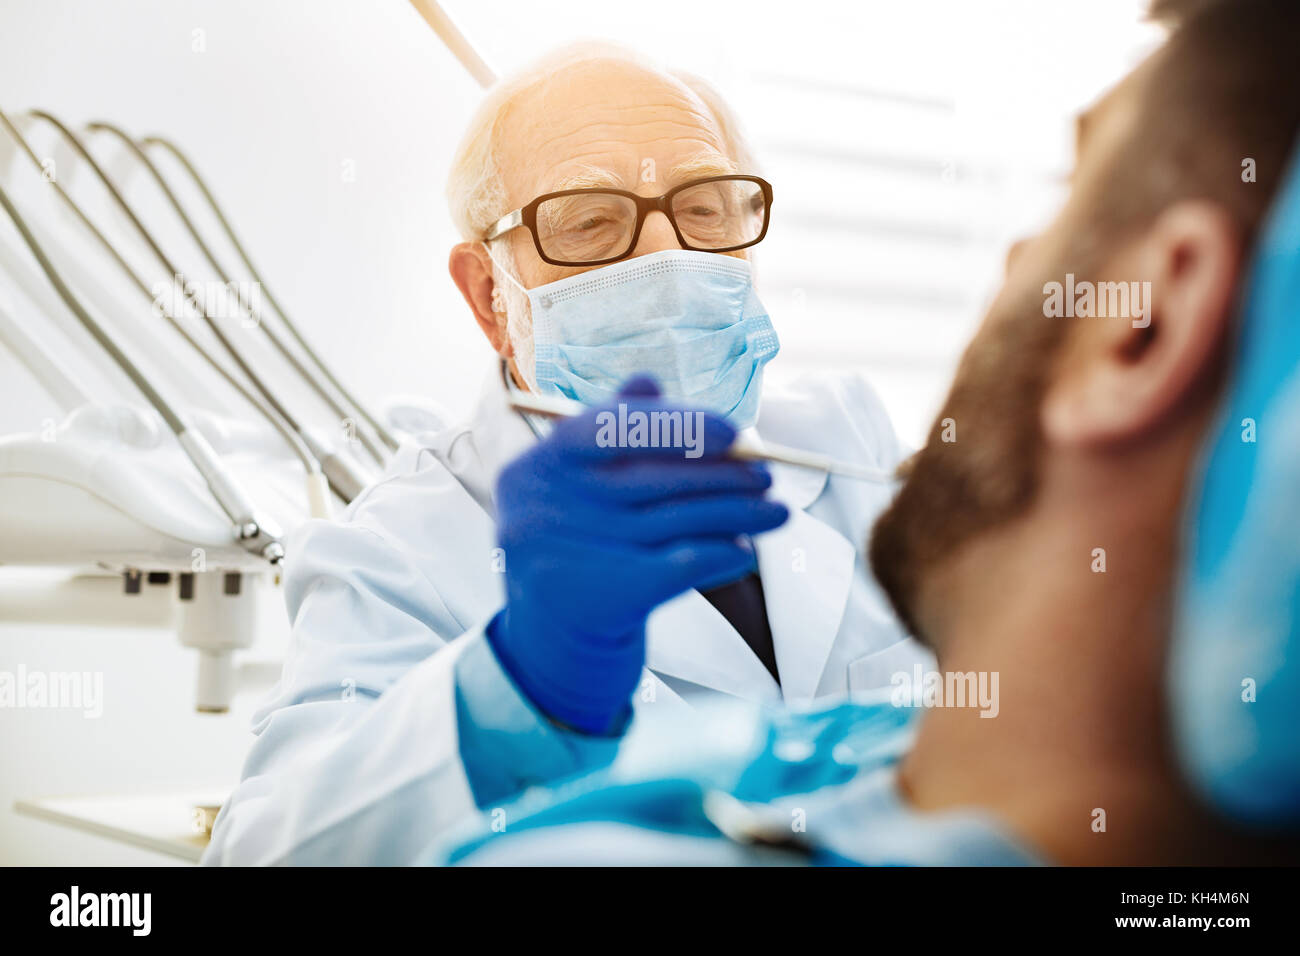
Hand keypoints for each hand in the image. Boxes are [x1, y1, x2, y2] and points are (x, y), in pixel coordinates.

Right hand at [488, 376, 788, 732]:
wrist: (550, 645)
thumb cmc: (577, 548)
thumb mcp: (577, 489)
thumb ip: (609, 432)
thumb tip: (647, 382)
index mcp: (536, 468)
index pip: (610, 426)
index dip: (677, 424)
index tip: (733, 431)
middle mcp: (544, 508)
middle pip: (654, 478)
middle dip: (723, 473)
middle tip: (768, 475)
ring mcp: (572, 554)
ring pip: (678, 521)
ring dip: (739, 513)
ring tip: (778, 511)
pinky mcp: (605, 597)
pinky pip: (684, 563)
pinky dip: (723, 553)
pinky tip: (746, 550)